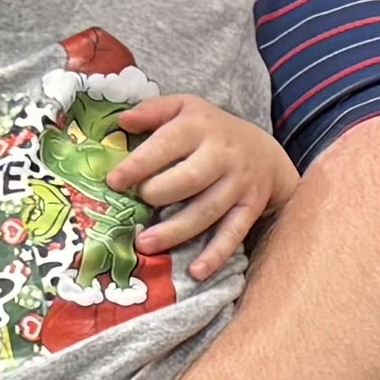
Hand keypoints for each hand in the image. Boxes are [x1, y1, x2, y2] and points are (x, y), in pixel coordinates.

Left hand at [109, 93, 298, 279]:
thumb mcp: (185, 108)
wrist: (264, 151)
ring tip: (145, 244)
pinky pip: (233, 234)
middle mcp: (222, 155)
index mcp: (199, 126)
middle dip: (158, 195)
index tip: (114, 181)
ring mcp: (238, 184)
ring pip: (207, 211)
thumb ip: (152, 111)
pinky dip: (216, 255)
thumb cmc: (210, 130)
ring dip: (175, 231)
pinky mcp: (249, 208)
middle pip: (189, 179)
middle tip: (135, 206)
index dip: (139, 164)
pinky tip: (196, 271)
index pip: (167, 144)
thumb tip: (121, 122)